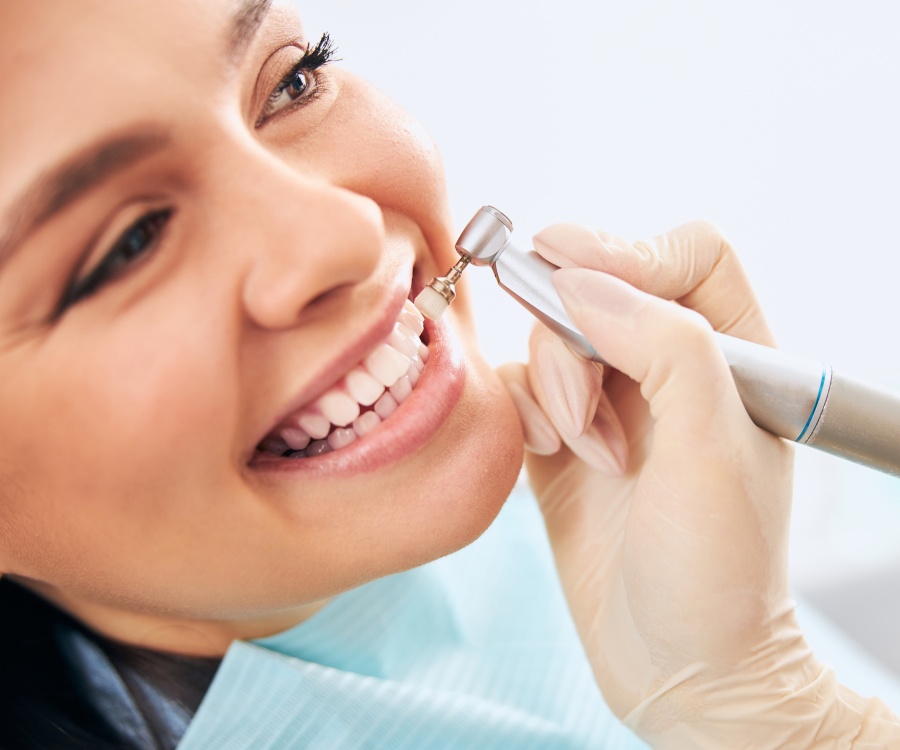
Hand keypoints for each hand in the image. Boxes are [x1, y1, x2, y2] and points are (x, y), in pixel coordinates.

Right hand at [497, 222, 897, 746]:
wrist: (676, 666)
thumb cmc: (717, 571)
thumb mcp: (710, 449)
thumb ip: (662, 346)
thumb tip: (581, 280)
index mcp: (733, 358)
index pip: (688, 255)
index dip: (629, 249)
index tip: (566, 262)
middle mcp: (669, 371)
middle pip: (602, 290)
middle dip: (576, 339)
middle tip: (583, 410)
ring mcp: (613, 403)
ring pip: (553, 338)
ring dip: (556, 388)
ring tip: (585, 452)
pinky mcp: (563, 439)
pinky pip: (521, 387)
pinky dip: (526, 410)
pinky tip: (549, 453)